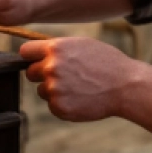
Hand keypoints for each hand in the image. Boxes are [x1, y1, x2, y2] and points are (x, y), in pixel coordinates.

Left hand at [21, 37, 138, 121]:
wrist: (125, 86)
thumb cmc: (107, 62)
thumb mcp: (81, 44)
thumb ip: (58, 48)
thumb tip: (38, 53)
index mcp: (55, 48)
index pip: (25, 51)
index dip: (32, 56)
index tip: (37, 60)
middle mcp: (51, 68)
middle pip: (30, 72)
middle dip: (42, 74)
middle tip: (65, 75)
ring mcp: (54, 89)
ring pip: (42, 90)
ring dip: (54, 90)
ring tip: (78, 87)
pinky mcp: (59, 108)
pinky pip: (52, 105)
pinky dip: (63, 103)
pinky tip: (81, 98)